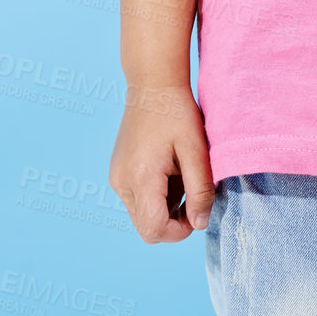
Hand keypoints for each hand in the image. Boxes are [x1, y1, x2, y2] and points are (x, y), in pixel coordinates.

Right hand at [108, 82, 215, 243]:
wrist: (153, 84)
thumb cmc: (177, 113)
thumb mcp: (196, 150)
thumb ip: (200, 189)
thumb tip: (200, 224)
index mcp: (140, 177)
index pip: (154, 230)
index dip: (179, 231)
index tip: (198, 210)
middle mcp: (121, 182)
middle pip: (146, 227)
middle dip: (173, 220)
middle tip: (192, 190)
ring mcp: (116, 178)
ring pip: (142, 215)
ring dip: (165, 206)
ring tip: (180, 172)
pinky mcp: (117, 173)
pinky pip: (137, 199)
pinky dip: (156, 195)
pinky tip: (168, 168)